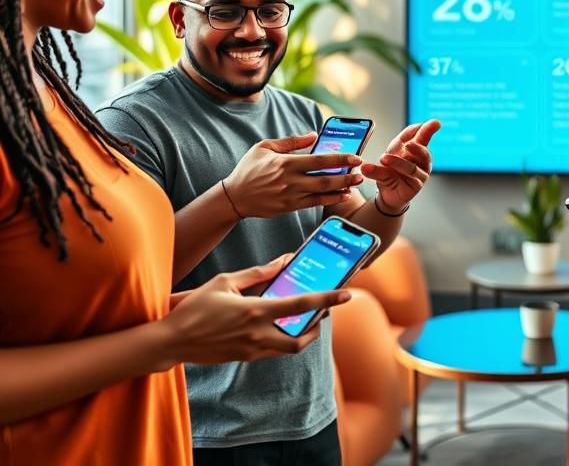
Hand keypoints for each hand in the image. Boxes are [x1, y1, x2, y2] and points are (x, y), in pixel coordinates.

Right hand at [159, 256, 350, 365]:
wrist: (171, 341)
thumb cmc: (196, 307)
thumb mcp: (226, 281)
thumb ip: (259, 273)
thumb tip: (284, 261)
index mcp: (256, 312)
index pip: (301, 305)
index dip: (327, 300)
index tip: (347, 294)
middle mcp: (257, 335)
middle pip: (301, 340)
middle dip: (317, 328)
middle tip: (322, 313)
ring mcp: (250, 350)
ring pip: (287, 349)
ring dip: (300, 335)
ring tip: (302, 318)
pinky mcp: (243, 358)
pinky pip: (271, 350)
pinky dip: (280, 339)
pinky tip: (276, 324)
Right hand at [223, 133, 363, 217]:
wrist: (235, 197)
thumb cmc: (249, 168)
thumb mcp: (265, 147)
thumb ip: (291, 141)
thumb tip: (314, 136)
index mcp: (285, 163)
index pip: (319, 160)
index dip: (339, 159)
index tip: (354, 156)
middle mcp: (290, 180)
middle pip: (324, 179)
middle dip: (346, 176)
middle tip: (361, 172)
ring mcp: (290, 196)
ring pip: (322, 193)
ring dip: (341, 188)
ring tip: (356, 183)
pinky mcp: (289, 207)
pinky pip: (314, 203)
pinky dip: (330, 199)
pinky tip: (342, 195)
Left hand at [360, 120, 440, 211]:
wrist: (387, 192)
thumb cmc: (393, 169)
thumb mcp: (393, 151)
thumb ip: (402, 139)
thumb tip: (415, 126)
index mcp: (418, 150)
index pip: (423, 137)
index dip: (428, 130)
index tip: (435, 123)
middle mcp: (422, 162)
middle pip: (423, 152)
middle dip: (418, 147)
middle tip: (409, 144)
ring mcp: (419, 175)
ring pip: (411, 168)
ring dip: (396, 162)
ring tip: (383, 158)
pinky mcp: (413, 187)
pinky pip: (399, 180)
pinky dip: (384, 173)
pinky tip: (370, 169)